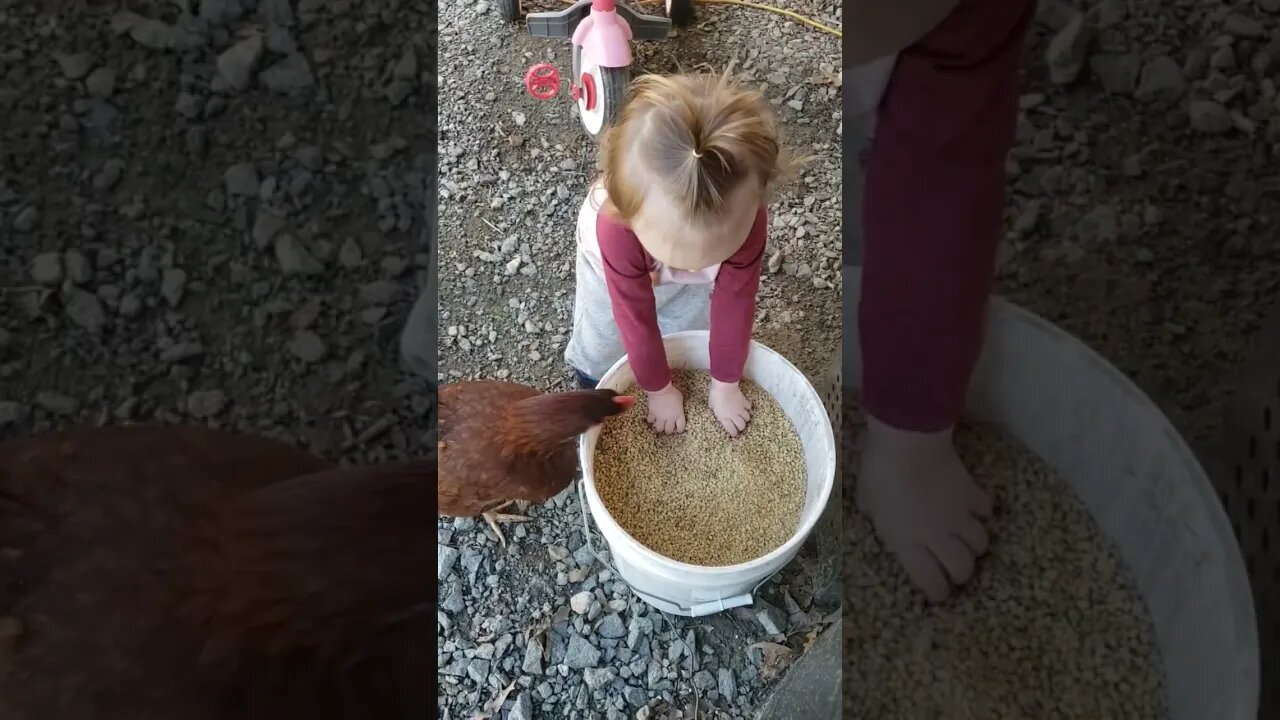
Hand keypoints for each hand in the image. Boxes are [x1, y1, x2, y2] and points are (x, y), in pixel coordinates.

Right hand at [646, 383, 684, 433]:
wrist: (660, 389)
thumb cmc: (672, 392)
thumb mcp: (680, 398)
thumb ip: (679, 406)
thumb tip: (678, 407)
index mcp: (678, 415)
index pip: (681, 428)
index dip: (679, 429)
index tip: (678, 428)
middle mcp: (670, 418)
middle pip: (669, 431)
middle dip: (669, 430)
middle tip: (668, 426)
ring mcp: (660, 417)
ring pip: (659, 429)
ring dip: (660, 427)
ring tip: (660, 423)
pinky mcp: (652, 414)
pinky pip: (650, 421)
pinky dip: (651, 419)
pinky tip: (653, 416)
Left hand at [708, 379, 751, 436]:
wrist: (724, 385)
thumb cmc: (715, 395)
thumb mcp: (711, 405)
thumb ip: (715, 410)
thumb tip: (715, 410)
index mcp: (724, 418)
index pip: (731, 430)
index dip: (733, 433)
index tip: (734, 434)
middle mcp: (733, 416)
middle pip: (742, 426)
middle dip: (741, 428)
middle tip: (739, 426)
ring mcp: (740, 409)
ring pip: (747, 418)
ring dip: (745, 418)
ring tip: (743, 417)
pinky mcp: (744, 402)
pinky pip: (749, 408)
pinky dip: (747, 408)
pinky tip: (745, 407)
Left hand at [856, 415, 992, 602]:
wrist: (908, 442)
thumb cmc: (879, 474)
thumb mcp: (867, 503)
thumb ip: (878, 520)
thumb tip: (881, 520)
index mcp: (908, 544)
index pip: (932, 583)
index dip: (937, 592)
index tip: (937, 591)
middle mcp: (938, 537)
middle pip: (964, 570)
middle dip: (960, 574)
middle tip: (953, 566)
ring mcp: (959, 516)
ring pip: (980, 545)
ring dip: (973, 545)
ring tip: (963, 538)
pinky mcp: (973, 494)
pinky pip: (986, 511)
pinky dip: (980, 512)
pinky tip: (970, 506)